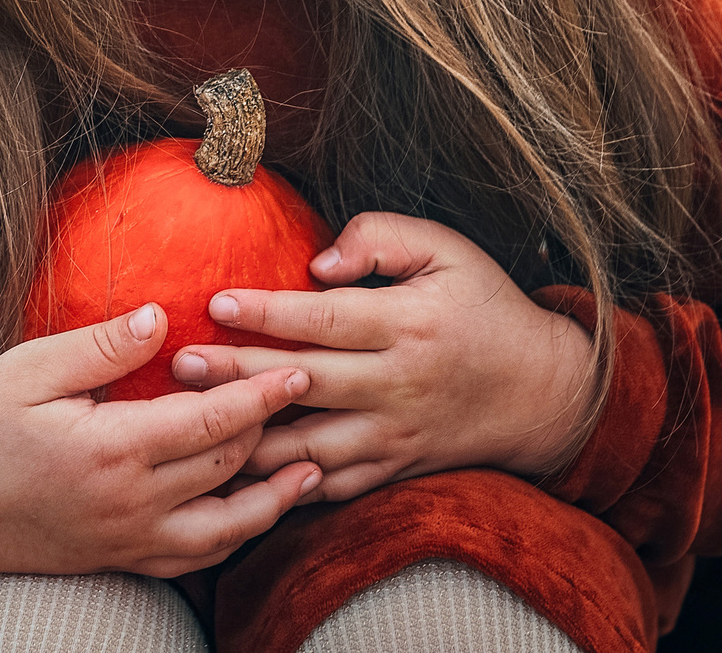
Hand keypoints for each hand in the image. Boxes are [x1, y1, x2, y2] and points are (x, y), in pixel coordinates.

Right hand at [0, 302, 322, 593]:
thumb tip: (163, 316)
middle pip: (227, 467)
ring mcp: (127, 539)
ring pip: (223, 527)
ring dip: (272, 499)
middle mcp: (130, 503)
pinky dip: (233, 538)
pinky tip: (252, 516)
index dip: (261, 394)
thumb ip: (101, 345)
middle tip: (313, 401)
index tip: (296, 367)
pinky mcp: (120, 559)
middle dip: (275, 433)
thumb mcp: (28, 370)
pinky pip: (193, 559)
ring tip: (313, 472)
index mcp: (112, 449)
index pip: (210, 420)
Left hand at [167, 212, 595, 502]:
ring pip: (307, 445)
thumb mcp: (448, 250)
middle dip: (237, 375)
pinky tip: (235, 472)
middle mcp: (398, 385)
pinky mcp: (391, 469)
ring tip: (192, 422)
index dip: (269, 313)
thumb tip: (320, 259)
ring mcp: (393, 435)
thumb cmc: (484, 307)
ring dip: (247, 436)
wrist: (540, 391)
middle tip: (180, 364)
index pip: (325, 320)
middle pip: (304, 384)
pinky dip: (280, 484)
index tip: (217, 303)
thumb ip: (382, 237)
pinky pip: (328, 485)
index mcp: (408, 325)